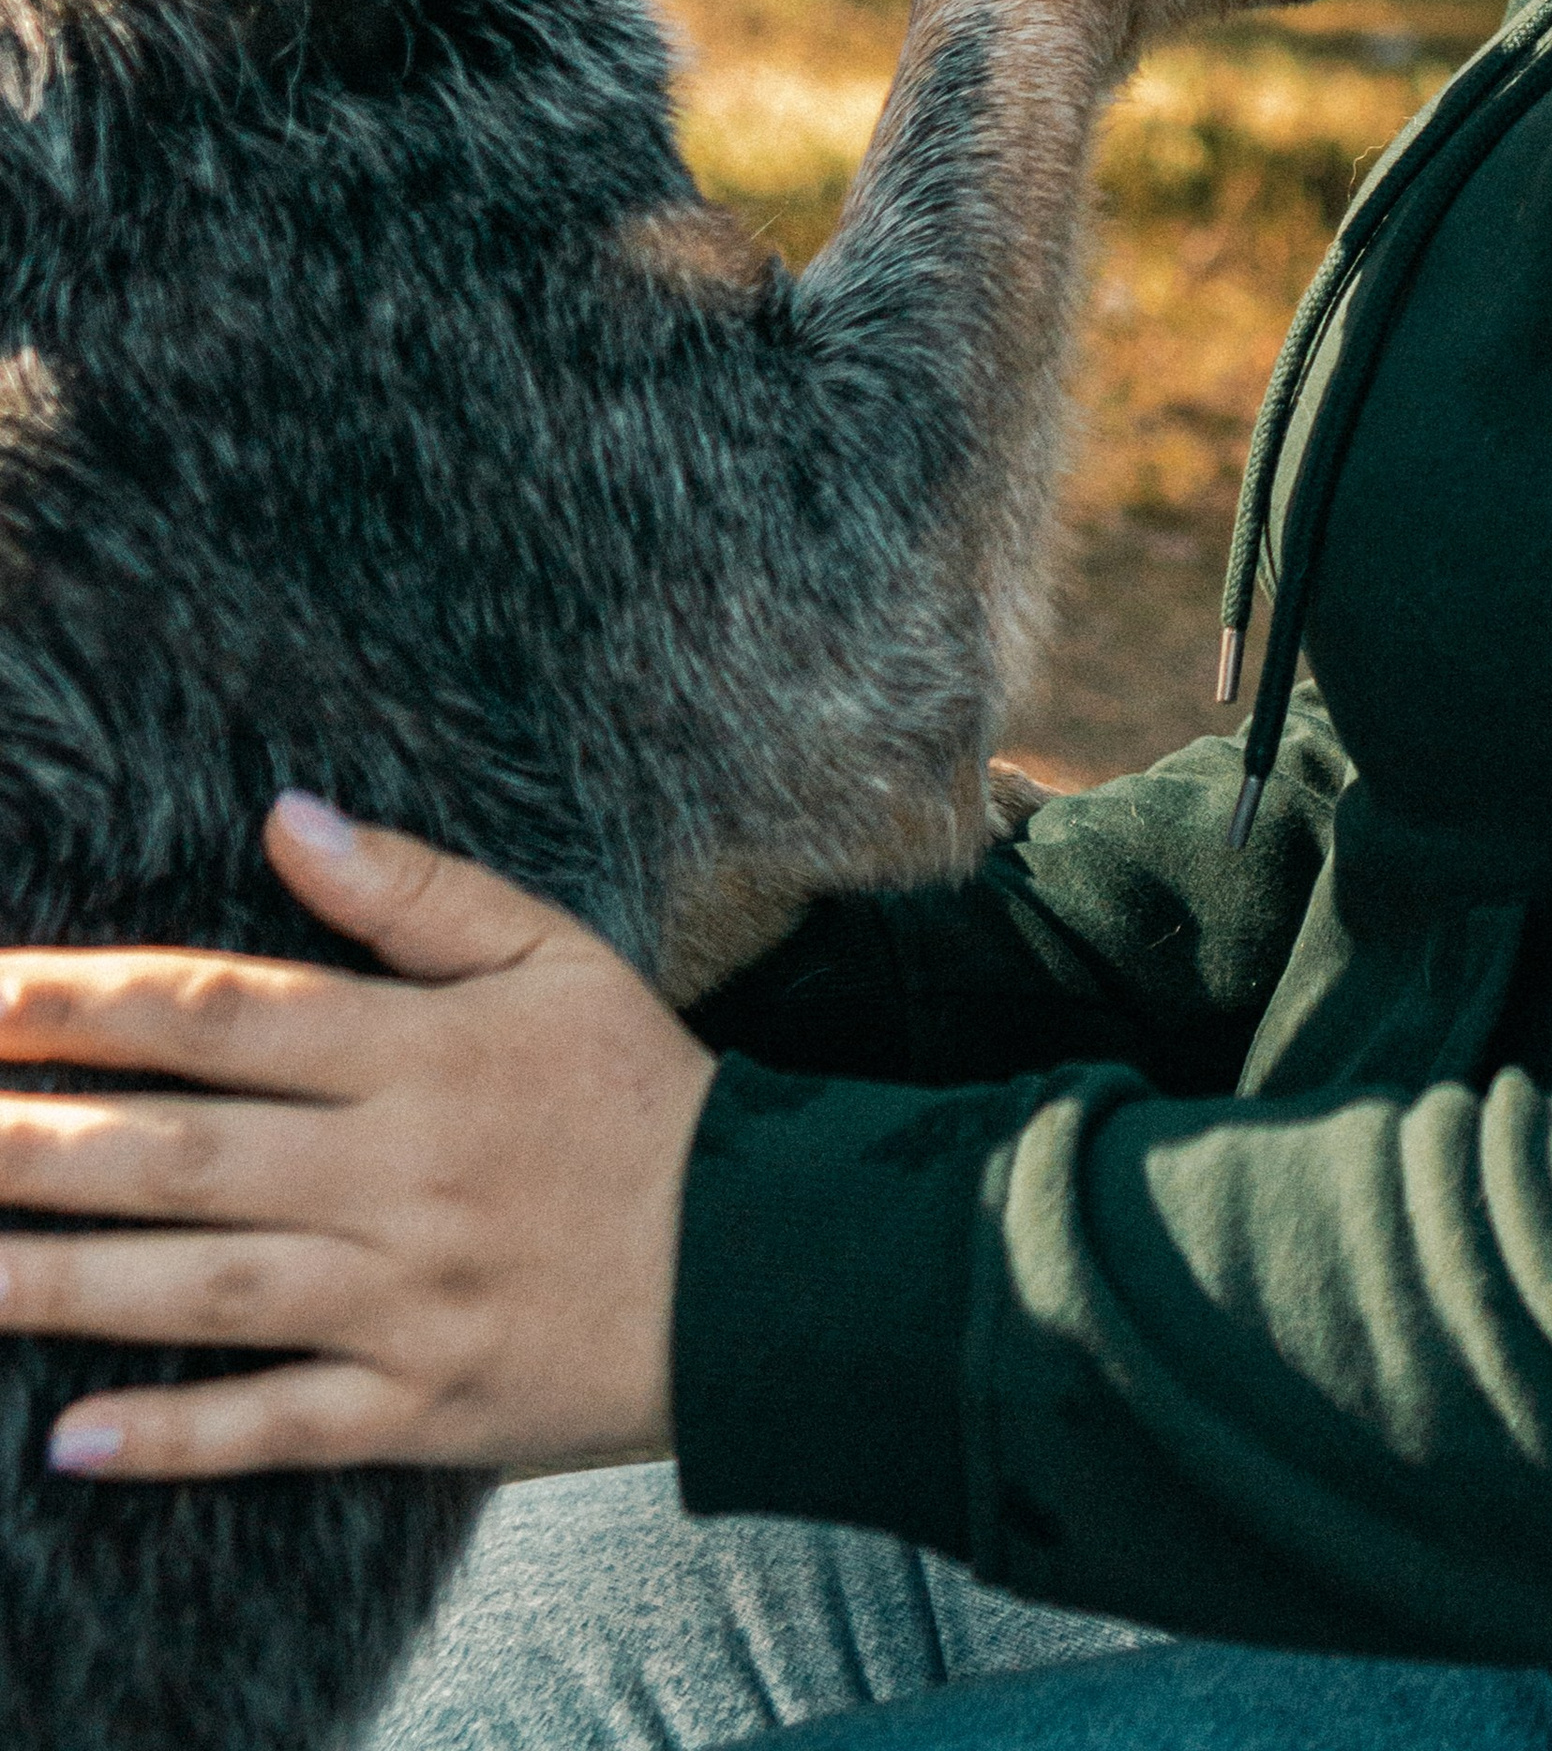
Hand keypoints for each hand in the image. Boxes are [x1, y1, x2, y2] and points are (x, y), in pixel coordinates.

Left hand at [0, 796, 714, 1481]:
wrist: (773, 1264)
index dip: (84, 1002)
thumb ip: (416, 891)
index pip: (221, 1015)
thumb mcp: (558, 954)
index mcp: (424, 1052)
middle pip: (183, 1152)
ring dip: (63, 1282)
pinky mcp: (423, 1409)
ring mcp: (405, 1300)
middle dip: (34, 1137)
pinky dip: (177, 1437)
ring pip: (205, 1290)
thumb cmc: (647, 1095)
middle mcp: (398, 1173)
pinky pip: (280, 1428)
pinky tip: (67, 1439)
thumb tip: (286, 816)